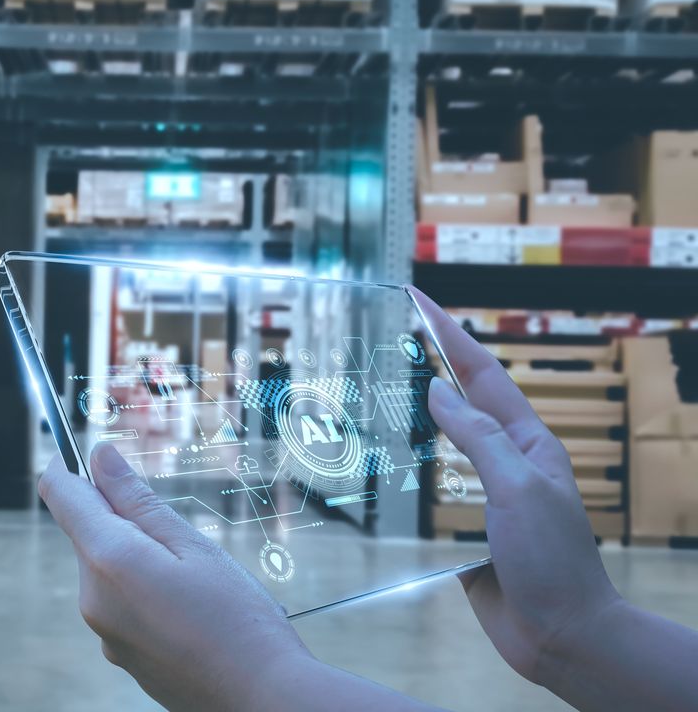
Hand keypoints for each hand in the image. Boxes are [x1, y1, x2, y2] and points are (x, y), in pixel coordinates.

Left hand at [37, 444, 307, 710]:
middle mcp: (92, 598)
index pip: (62, 495)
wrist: (261, 699)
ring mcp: (103, 632)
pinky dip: (144, 591)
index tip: (88, 454)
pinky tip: (189, 608)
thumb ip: (137, 500)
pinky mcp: (120, 654)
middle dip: (121, 517)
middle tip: (178, 531)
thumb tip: (99, 457)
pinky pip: (120, 603)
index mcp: (108, 560)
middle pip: (88, 532)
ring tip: (194, 578)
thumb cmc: (238, 619)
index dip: (69, 466)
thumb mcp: (191, 545)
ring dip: (137, 556)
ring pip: (106, 568)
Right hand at [414, 287, 621, 684]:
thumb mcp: (519, 488)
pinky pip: (431, 492)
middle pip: (461, 402)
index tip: (417, 299)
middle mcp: (506, 463)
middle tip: (389, 337)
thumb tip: (439, 390)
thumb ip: (479, 437)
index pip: (481, 374)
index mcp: (527, 443)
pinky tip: (380, 470)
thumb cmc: (552, 562)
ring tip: (374, 393)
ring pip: (442, 445)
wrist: (562, 636)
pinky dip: (406, 473)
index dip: (449, 333)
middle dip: (429, 364)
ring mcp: (485, 496)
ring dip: (412, 416)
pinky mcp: (465, 530)